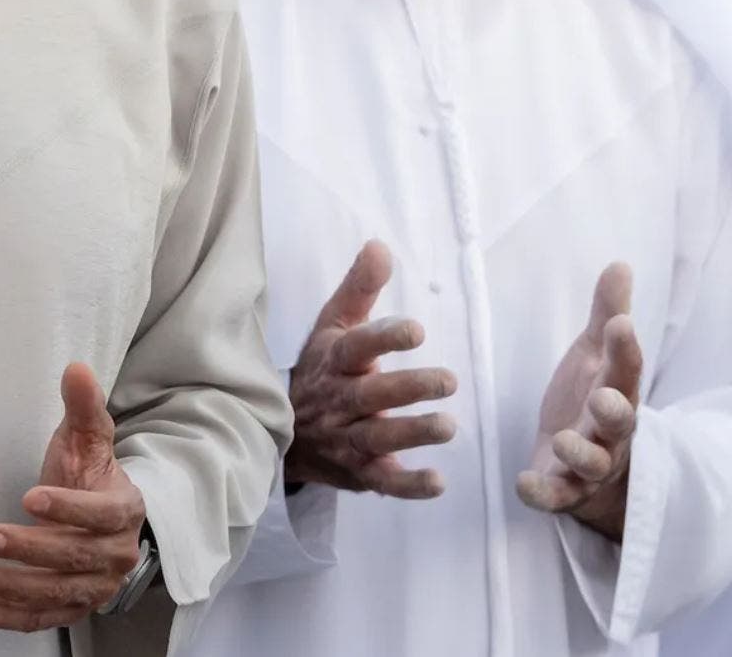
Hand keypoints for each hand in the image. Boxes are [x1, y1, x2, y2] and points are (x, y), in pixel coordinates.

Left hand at [0, 363, 147, 631]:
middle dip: (28, 549)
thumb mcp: (88, 439)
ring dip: (8, 587)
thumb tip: (76, 369)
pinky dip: (1, 616)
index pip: (101, 514)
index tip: (30, 497)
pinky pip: (36, 620)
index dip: (68, 508)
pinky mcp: (69, 610)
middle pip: (74, 558)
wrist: (101, 520)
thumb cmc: (89, 476)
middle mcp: (114, 557)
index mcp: (123, 511)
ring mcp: (92, 588)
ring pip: (53, 594)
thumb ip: (83, 407)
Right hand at [286, 240, 457, 498]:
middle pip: (371, 395)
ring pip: (377, 439)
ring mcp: (346, 439)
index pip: (356, 347)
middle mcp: (339, 400)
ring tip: (449, 426)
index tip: (416, 331)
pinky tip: (437, 482)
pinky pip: (382, 482)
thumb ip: (359, 288)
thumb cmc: (320, 369)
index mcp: (334, 360)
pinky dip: (407, 486)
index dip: (384, 339)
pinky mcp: (358, 473)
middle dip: (408, 389)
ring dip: (412, 434)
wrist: (282, 430)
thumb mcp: (332, 325)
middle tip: (449, 381)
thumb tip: (380, 244)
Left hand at [517, 262, 641, 539]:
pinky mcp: (564, 491)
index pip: (626, 369)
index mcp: (616, 392)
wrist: (587, 465)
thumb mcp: (596, 355)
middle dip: (614, 411)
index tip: (620, 324)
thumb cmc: (592, 400)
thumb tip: (620, 263)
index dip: (626, 348)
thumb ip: (606, 313)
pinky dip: (542, 493)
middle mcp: (609, 432)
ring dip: (579, 453)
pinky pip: (556, 497)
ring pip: (591, 464)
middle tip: (604, 397)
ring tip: (564, 439)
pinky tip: (524, 483)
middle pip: (620, 423)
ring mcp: (589, 466)